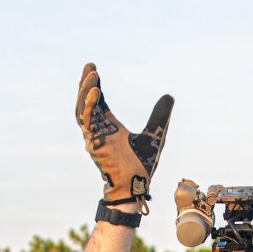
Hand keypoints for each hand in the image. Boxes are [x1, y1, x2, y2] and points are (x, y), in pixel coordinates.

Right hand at [77, 62, 171, 205]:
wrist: (136, 186)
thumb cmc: (142, 165)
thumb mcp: (155, 133)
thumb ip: (160, 115)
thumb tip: (169, 96)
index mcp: (109, 126)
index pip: (98, 102)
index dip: (95, 86)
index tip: (94, 70)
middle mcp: (98, 130)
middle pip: (86, 102)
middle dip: (86, 83)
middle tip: (89, 65)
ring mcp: (94, 136)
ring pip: (83, 109)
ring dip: (85, 91)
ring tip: (92, 74)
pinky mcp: (94, 143)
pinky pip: (87, 121)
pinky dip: (90, 106)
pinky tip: (96, 90)